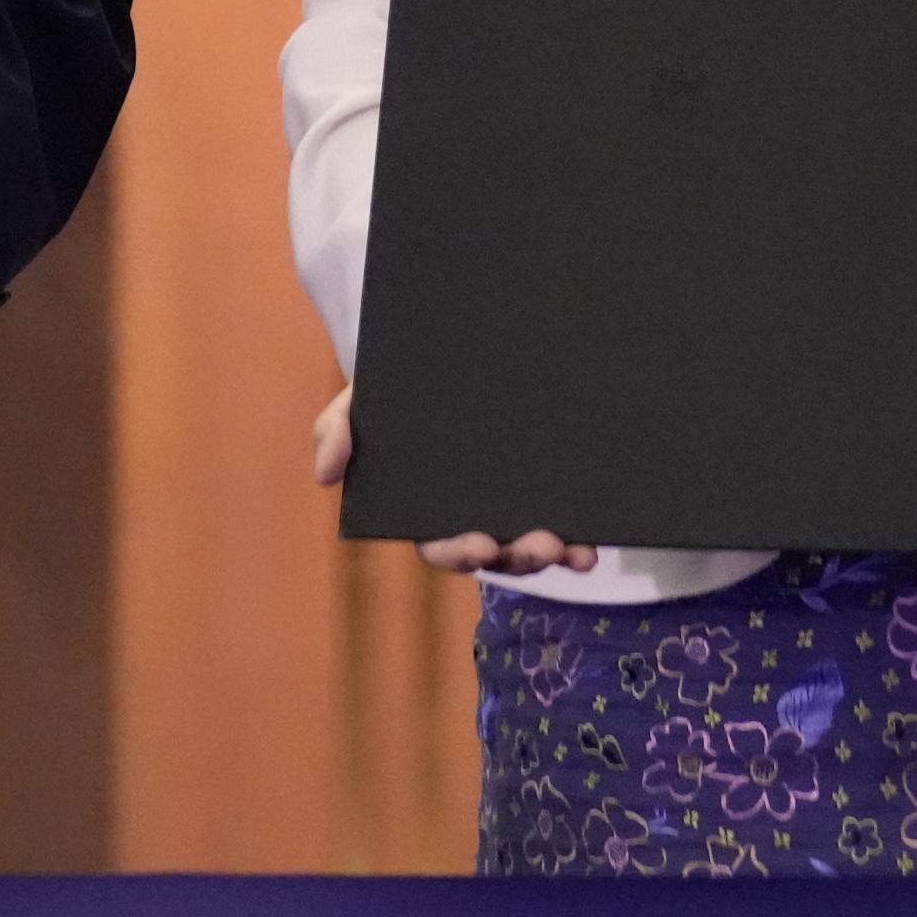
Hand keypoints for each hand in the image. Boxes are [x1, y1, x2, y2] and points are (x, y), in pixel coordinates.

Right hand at [307, 382, 601, 577]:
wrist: (435, 359)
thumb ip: (335, 432)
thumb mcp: (355, 405)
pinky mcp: (542, 490)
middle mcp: (473, 516)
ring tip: (573, 549)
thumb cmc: (390, 395)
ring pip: (532, 545)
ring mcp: (510, 507)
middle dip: (518, 557)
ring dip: (553, 554)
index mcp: (428, 511)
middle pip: (496, 553)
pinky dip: (578, 540)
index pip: (442, 546)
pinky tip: (591, 543)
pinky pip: (563, 522)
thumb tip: (324, 475)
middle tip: (539, 546)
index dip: (460, 553)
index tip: (478, 547)